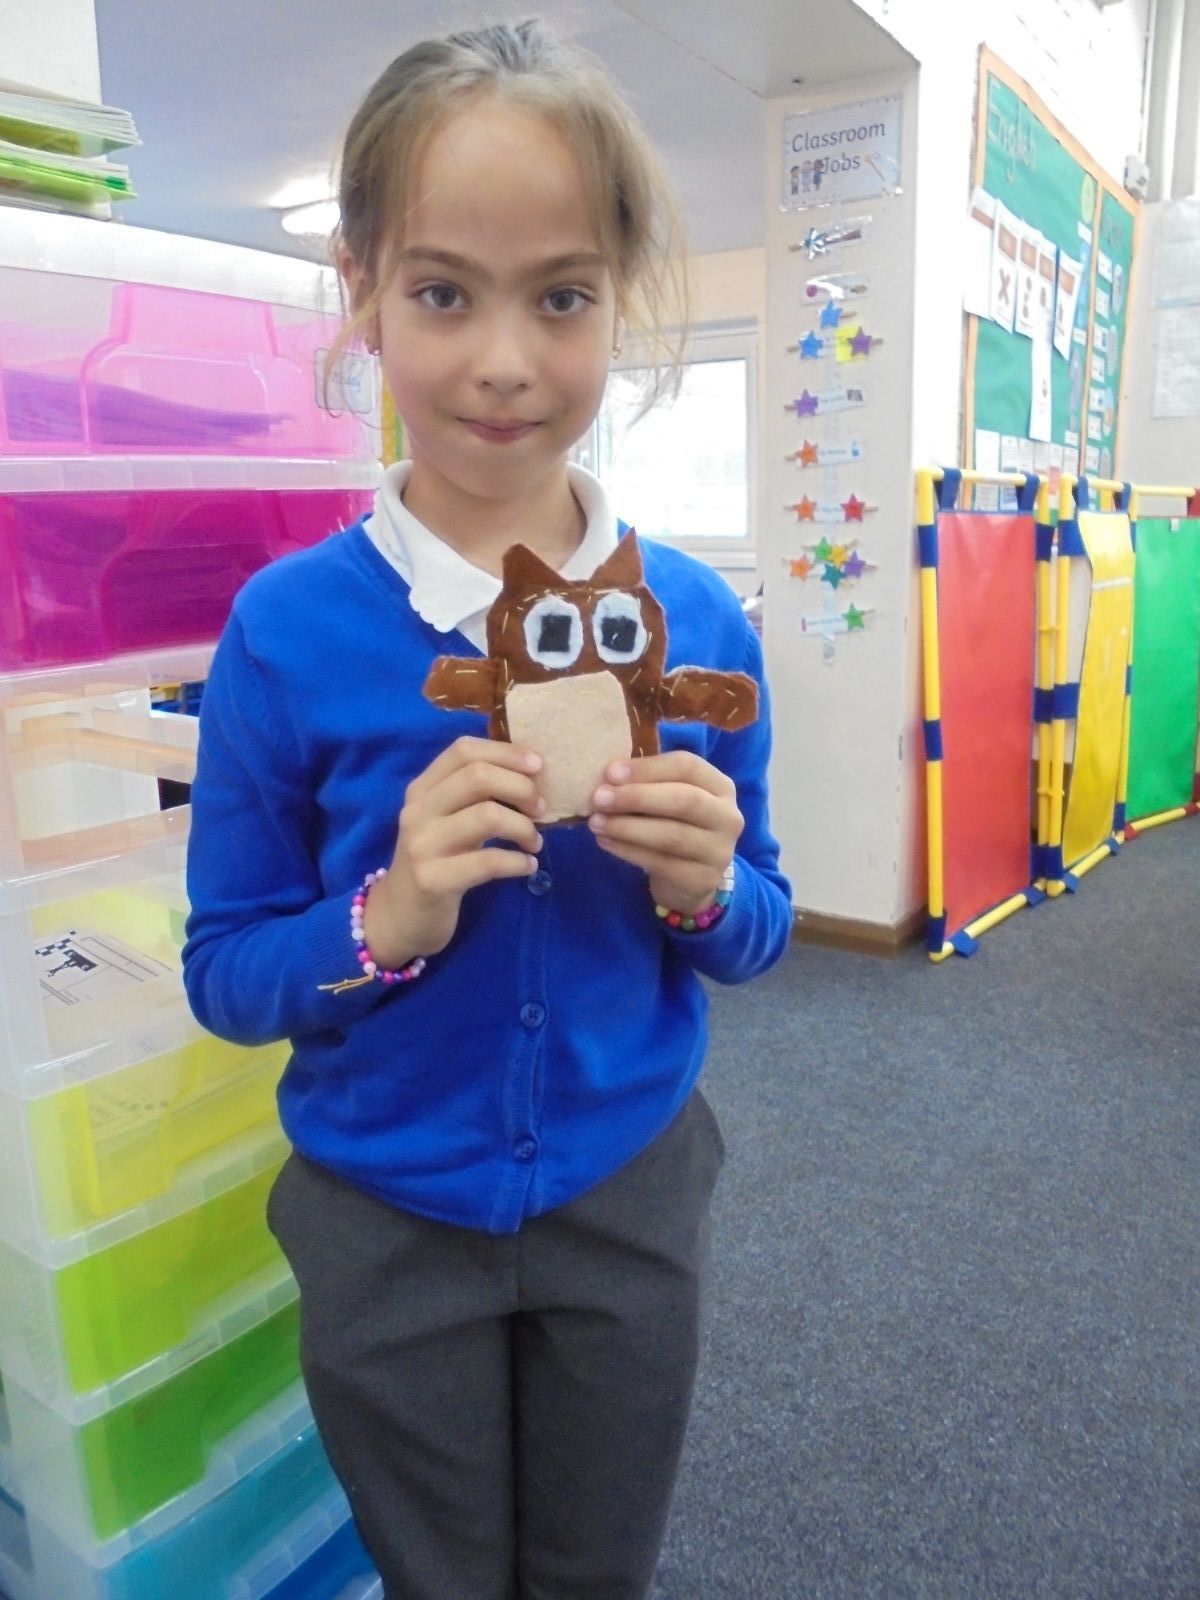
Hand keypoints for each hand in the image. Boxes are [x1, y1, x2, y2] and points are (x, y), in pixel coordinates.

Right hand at [366, 737, 543, 965]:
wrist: (399, 917)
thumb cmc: (435, 862)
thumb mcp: (446, 821)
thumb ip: (474, 795)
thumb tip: (530, 773)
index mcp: (422, 789)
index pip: (463, 750)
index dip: (506, 752)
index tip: (538, 766)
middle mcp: (417, 811)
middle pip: (478, 776)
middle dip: (521, 788)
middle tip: (541, 809)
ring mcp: (423, 845)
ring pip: (487, 815)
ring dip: (523, 827)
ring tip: (534, 843)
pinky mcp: (434, 880)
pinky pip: (488, 862)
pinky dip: (518, 862)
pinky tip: (528, 867)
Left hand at [587, 752, 743, 914]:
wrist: (691, 880)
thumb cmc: (675, 826)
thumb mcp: (669, 799)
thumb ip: (648, 783)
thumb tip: (607, 776)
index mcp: (720, 786)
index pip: (687, 766)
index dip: (648, 767)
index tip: (610, 772)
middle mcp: (727, 816)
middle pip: (683, 800)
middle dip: (636, 797)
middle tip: (599, 798)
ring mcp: (719, 850)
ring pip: (671, 835)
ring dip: (627, 827)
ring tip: (595, 822)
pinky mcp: (702, 879)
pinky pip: (660, 862)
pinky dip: (628, 850)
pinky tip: (605, 841)